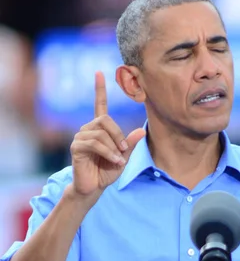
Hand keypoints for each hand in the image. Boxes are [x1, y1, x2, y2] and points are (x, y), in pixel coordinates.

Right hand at [70, 71, 145, 199]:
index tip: (99, 72)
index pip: (99, 105)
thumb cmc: (107, 172)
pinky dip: (108, 152)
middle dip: (118, 135)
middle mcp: (88, 129)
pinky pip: (95, 143)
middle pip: (105, 119)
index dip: (99, 89)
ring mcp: (80, 137)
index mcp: (99, 129)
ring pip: (101, 133)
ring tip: (118, 160)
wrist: (94, 188)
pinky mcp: (76, 147)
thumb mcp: (123, 158)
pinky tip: (113, 161)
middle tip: (124, 150)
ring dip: (113, 147)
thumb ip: (130, 145)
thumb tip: (141, 131)